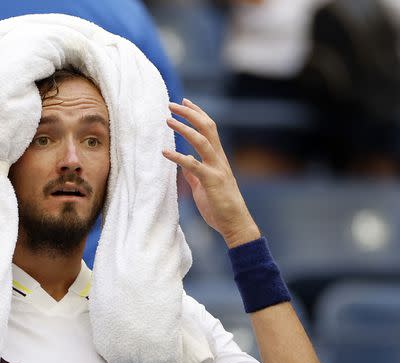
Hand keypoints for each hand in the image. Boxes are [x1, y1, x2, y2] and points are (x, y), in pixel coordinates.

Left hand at [162, 99, 259, 247]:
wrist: (235, 224)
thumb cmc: (219, 206)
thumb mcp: (202, 186)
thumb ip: (194, 173)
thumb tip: (183, 163)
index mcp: (218, 158)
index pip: (209, 128)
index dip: (197, 113)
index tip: (185, 101)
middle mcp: (219, 159)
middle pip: (207, 127)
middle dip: (190, 113)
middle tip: (173, 103)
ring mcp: (217, 169)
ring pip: (202, 140)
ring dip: (184, 128)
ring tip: (168, 120)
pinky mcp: (211, 181)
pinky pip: (193, 165)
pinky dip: (178, 157)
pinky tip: (164, 152)